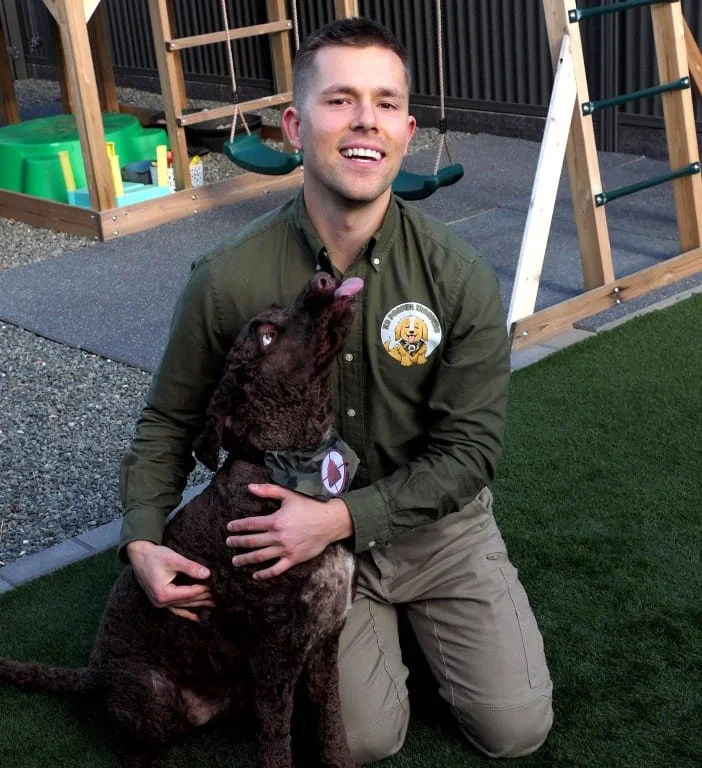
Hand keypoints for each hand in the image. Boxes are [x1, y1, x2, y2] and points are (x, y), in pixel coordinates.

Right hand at [126, 540, 214, 621]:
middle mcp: (160, 602)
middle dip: (204, 599)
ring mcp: (159, 603)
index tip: (217, 586)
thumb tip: (207, 574)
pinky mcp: (160, 601)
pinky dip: (187, 613)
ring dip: (199, 606)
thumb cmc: (155, 555)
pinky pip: (176, 609)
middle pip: (188, 602)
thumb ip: (190, 567)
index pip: (189, 593)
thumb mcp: (173, 559)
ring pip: (183, 607)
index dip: (204, 589)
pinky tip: (197, 617)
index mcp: (163, 594)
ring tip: (214, 605)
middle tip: (222, 597)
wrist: (139, 554)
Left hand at [225, 484, 352, 580]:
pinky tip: (256, 575)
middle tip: (228, 543)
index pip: (250, 524)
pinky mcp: (293, 559)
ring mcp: (285, 549)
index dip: (237, 526)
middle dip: (237, 542)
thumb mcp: (289, 495)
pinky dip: (265, 574)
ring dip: (245, 559)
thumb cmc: (310, 506)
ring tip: (235, 561)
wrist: (330, 522)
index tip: (229, 528)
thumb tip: (250, 487)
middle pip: (251, 541)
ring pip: (260, 556)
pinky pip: (276, 569)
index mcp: (275, 520)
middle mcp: (278, 536)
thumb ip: (268, 490)